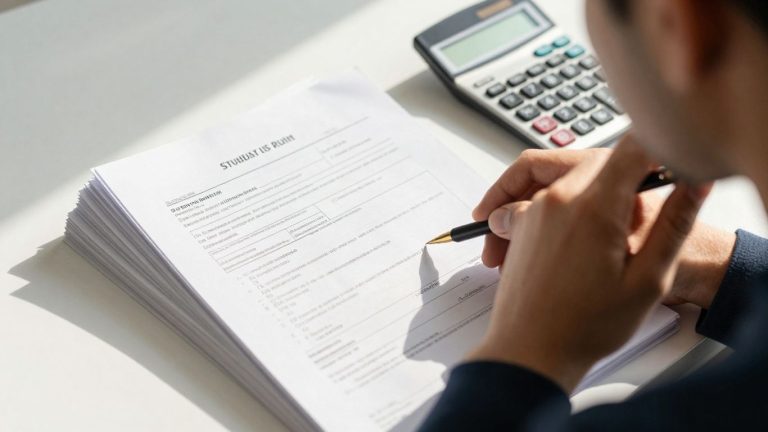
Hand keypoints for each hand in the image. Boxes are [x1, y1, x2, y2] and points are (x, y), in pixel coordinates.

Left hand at [467, 137, 711, 392]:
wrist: (530, 351)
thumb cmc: (584, 326)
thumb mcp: (647, 280)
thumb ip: (674, 225)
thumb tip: (695, 182)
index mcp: (594, 207)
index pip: (633, 148)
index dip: (658, 148)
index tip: (669, 166)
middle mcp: (558, 199)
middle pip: (601, 160)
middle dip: (627, 175)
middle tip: (642, 214)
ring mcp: (533, 210)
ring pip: (572, 177)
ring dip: (595, 193)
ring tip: (607, 241)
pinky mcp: (519, 223)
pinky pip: (543, 197)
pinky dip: (564, 207)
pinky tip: (576, 246)